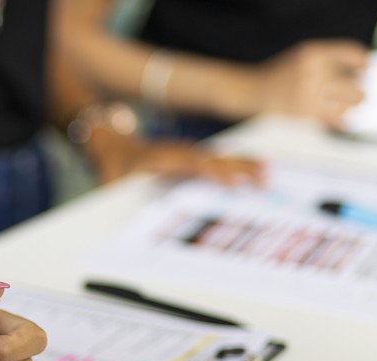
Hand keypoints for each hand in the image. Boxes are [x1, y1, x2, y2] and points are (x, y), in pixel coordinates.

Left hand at [85, 126, 264, 185]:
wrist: (114, 145)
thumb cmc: (113, 165)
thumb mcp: (108, 180)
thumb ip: (112, 191)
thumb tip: (114, 200)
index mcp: (162, 159)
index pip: (193, 165)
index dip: (213, 173)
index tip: (234, 183)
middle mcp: (179, 153)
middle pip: (214, 160)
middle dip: (241, 169)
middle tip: (266, 178)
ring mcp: (187, 153)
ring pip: (220, 158)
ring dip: (244, 165)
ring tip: (269, 172)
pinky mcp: (191, 156)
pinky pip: (218, 160)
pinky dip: (237, 163)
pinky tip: (256, 168)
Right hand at [249, 39, 368, 126]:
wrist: (254, 92)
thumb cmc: (283, 76)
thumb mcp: (303, 58)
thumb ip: (329, 60)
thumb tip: (361, 74)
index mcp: (314, 54)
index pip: (351, 54)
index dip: (363, 62)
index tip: (366, 69)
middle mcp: (313, 73)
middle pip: (353, 85)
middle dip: (359, 92)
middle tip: (359, 95)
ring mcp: (310, 96)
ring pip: (347, 105)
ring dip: (349, 107)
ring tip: (346, 108)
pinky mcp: (306, 115)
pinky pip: (336, 120)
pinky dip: (341, 121)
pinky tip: (340, 120)